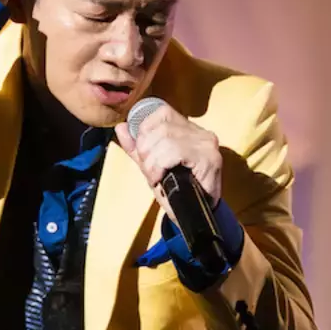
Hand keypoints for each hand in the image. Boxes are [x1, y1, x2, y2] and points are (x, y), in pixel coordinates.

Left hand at [115, 104, 221, 220]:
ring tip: (155, 176)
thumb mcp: (152, 165)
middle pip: (161, 128)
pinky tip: (160, 177)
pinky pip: (174, 152)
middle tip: (148, 169)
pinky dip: (160, 166)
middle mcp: (200, 132)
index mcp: (187, 129)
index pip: (161, 113)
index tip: (142, 152)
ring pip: (166, 139)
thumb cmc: (176, 189)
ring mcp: (206, 144)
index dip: (144, 130)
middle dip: (145, 150)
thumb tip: (121, 127)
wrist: (194, 216)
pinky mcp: (209, 159)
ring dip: (152, 162)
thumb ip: (136, 147)